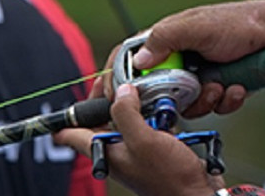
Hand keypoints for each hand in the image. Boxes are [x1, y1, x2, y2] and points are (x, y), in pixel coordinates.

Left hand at [53, 85, 225, 195]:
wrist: (198, 194)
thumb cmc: (170, 179)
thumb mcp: (143, 140)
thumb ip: (126, 113)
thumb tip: (121, 91)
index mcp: (105, 151)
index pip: (71, 134)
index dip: (65, 116)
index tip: (68, 98)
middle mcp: (117, 150)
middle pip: (100, 118)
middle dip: (106, 97)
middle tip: (113, 80)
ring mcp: (137, 148)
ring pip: (127, 117)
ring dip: (135, 102)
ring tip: (141, 91)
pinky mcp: (156, 146)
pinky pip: (150, 122)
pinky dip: (156, 112)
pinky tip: (164, 107)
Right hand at [131, 0, 264, 116]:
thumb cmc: (238, 21)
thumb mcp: (196, 27)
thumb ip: (164, 39)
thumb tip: (139, 59)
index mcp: (165, 39)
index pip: (131, 59)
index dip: (125, 78)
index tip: (129, 95)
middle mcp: (178, 59)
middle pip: (158, 91)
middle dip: (177, 97)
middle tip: (193, 90)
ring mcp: (197, 75)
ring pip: (186, 104)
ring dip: (205, 100)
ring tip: (221, 85)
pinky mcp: (215, 88)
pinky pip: (211, 107)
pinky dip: (225, 100)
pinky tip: (235, 87)